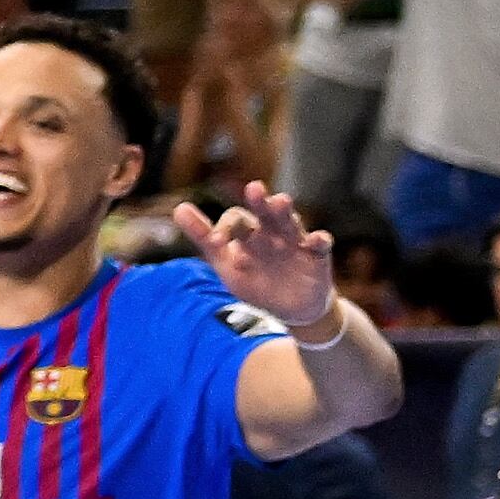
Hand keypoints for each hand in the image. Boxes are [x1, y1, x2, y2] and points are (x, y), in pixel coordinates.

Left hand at [174, 180, 335, 329]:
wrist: (290, 309)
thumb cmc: (255, 281)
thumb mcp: (225, 263)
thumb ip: (204, 236)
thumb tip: (178, 208)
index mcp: (248, 234)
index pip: (236, 220)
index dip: (226, 228)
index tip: (217, 242)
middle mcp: (271, 232)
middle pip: (265, 212)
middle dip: (259, 202)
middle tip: (253, 189)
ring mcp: (295, 241)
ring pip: (290, 222)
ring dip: (285, 212)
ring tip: (280, 201)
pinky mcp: (317, 254)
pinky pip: (321, 243)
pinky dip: (319, 240)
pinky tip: (315, 239)